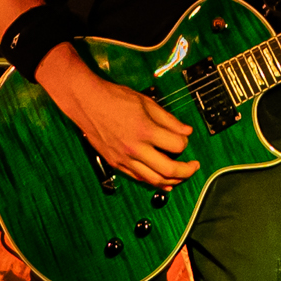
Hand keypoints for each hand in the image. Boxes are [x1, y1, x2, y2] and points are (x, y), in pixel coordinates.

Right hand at [38, 47, 198, 188]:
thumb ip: (169, 119)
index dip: (186, 143)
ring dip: (171, 181)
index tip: (185, 138)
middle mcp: (135, 148)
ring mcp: (124, 158)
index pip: (177, 145)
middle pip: (168, 170)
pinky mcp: (116, 163)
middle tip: (194, 167)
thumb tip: (186, 131)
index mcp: (146, 130)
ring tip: (181, 177)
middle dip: (186, 171)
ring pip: (153, 179)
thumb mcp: (147, 102)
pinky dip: (152, 182)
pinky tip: (162, 182)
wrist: (87, 102)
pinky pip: (138, 178)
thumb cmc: (115, 98)